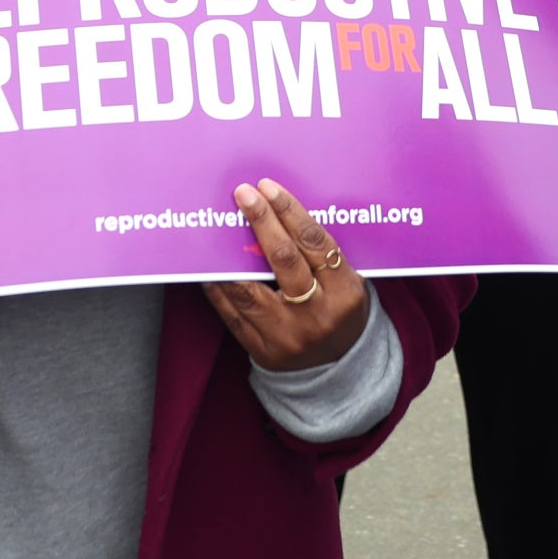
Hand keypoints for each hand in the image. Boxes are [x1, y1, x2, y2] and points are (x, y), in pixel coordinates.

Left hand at [202, 179, 371, 372]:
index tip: (269, 188)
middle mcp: (316, 315)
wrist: (339, 370)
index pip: (314, 243)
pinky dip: (220, 288)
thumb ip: (319, 256)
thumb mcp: (346, 284)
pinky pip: (233, 315)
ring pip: (250, 290)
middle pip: (284, 260)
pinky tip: (211, 267)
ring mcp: (288, 337)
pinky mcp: (263, 352)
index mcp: (344, 293)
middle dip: (261, 221)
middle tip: (243, 194)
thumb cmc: (341, 313)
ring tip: (217, 229)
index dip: (289, 211)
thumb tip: (277, 213)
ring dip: (230, 256)